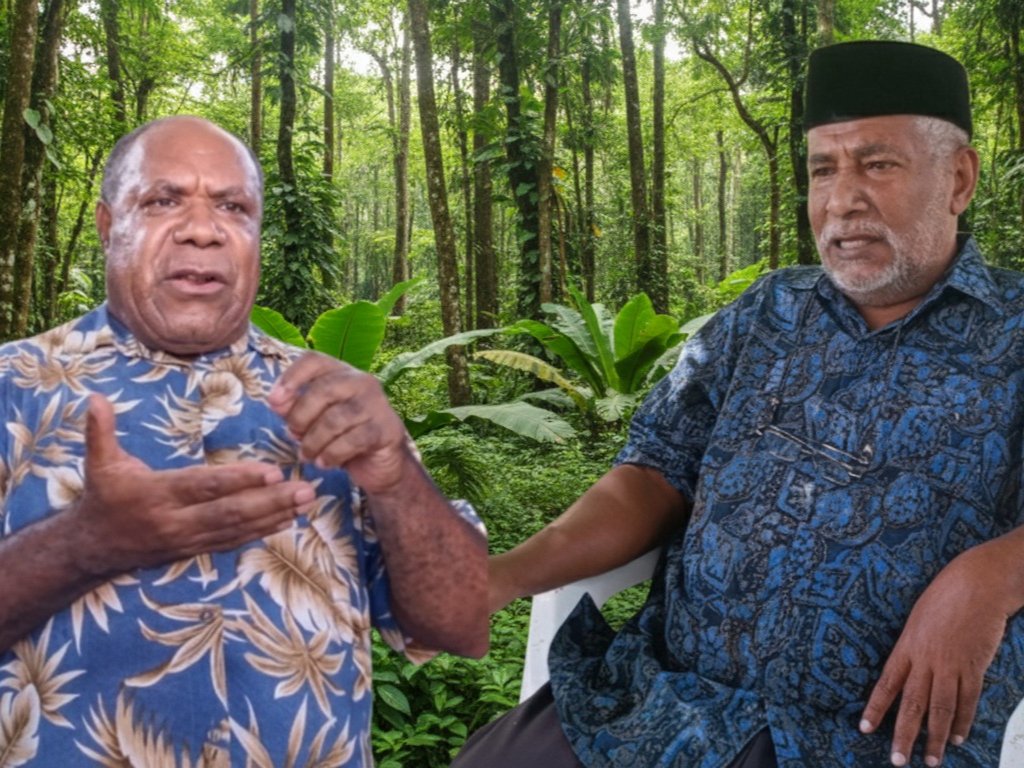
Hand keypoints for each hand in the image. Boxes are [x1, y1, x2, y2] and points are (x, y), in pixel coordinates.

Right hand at [68, 394, 316, 574]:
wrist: (93, 549)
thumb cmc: (104, 498)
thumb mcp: (99, 464)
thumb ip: (101, 431)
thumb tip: (95, 397)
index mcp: (156, 495)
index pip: (204, 486)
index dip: (238, 480)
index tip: (273, 471)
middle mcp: (175, 522)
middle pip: (230, 512)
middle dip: (271, 501)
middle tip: (306, 489)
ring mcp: (188, 540)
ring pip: (237, 529)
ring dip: (275, 515)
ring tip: (307, 501)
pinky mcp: (195, 550)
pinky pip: (233, 542)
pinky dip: (262, 532)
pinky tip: (288, 520)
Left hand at [267, 352, 410, 493]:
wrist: (381, 463)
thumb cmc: (343, 437)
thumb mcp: (314, 420)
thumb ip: (294, 408)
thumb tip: (275, 401)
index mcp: (342, 373)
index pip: (314, 360)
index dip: (291, 377)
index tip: (273, 400)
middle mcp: (362, 382)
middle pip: (322, 390)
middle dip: (300, 417)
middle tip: (294, 436)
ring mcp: (376, 405)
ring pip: (335, 420)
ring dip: (314, 442)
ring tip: (308, 455)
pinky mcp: (386, 429)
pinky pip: (351, 441)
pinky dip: (332, 455)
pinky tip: (324, 463)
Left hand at [860, 540, 1018, 766]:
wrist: (976, 585)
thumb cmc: (943, 597)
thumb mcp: (916, 621)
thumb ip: (911, 648)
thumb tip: (905, 673)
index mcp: (906, 646)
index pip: (887, 683)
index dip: (876, 708)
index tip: (865, 729)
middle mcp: (926, 659)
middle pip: (913, 703)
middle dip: (904, 735)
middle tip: (897, 760)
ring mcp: (951, 665)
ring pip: (941, 708)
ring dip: (934, 737)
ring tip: (930, 760)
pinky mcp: (975, 667)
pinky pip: (967, 700)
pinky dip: (962, 720)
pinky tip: (956, 737)